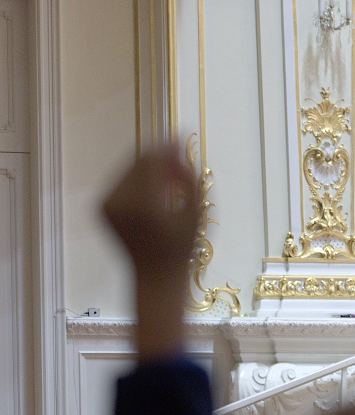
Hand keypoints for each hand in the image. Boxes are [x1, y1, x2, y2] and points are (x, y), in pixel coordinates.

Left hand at [102, 145, 200, 360]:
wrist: (153, 276)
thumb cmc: (180, 249)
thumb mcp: (195, 215)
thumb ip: (188, 180)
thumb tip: (178, 152)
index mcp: (144, 205)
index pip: (150, 162)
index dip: (164, 147)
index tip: (178, 138)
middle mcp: (119, 202)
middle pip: (137, 163)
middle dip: (157, 157)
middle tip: (176, 160)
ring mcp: (106, 205)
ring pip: (127, 171)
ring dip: (147, 169)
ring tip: (167, 180)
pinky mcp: (100, 208)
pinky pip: (119, 183)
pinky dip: (136, 181)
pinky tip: (153, 191)